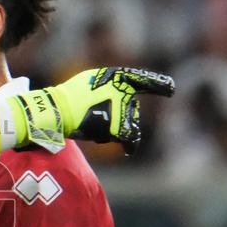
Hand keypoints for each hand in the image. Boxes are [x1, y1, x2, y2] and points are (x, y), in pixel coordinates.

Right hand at [12, 67, 174, 154]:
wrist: (56, 111)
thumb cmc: (68, 98)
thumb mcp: (89, 82)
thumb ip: (106, 87)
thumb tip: (119, 96)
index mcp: (116, 76)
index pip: (142, 79)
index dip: (158, 84)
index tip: (171, 89)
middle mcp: (122, 90)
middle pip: (132, 108)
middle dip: (124, 116)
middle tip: (103, 118)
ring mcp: (121, 108)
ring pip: (130, 123)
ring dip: (119, 128)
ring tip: (97, 128)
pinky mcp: (118, 127)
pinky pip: (130, 139)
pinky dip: (129, 144)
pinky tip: (128, 150)